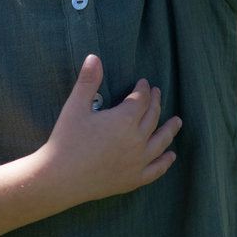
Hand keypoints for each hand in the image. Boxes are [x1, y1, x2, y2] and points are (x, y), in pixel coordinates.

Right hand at [41, 55, 181, 203]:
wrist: (58, 179)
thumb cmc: (65, 140)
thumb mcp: (75, 106)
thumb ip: (88, 81)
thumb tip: (94, 57)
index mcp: (124, 120)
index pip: (141, 99)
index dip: (144, 89)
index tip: (144, 83)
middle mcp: (136, 140)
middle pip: (153, 117)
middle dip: (156, 103)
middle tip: (158, 93)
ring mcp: (137, 162)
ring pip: (160, 142)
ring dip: (170, 130)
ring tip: (177, 122)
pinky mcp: (132, 180)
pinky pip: (156, 170)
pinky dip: (165, 162)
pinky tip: (170, 156)